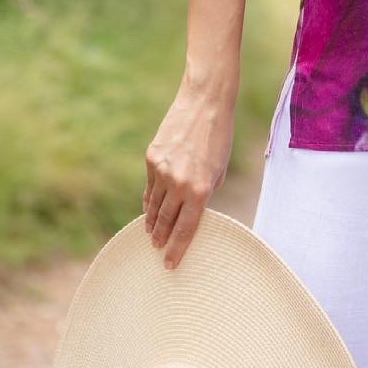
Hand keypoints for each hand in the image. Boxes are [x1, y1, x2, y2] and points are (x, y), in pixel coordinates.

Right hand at [142, 86, 234, 269]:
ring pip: (153, 206)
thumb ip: (204, 192)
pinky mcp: (151, 158)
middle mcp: (179, 183)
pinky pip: (149, 187)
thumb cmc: (219, 138)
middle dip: (161, 239)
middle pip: (165, 221)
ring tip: (150, 234)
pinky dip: (149, 200)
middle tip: (157, 251)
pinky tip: (148, 210)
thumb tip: (189, 210)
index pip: (186, 228)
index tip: (169, 263)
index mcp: (200, 189)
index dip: (177, 249)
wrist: (204, 103)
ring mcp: (162, 170)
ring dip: (151, 222)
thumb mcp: (219, 170)